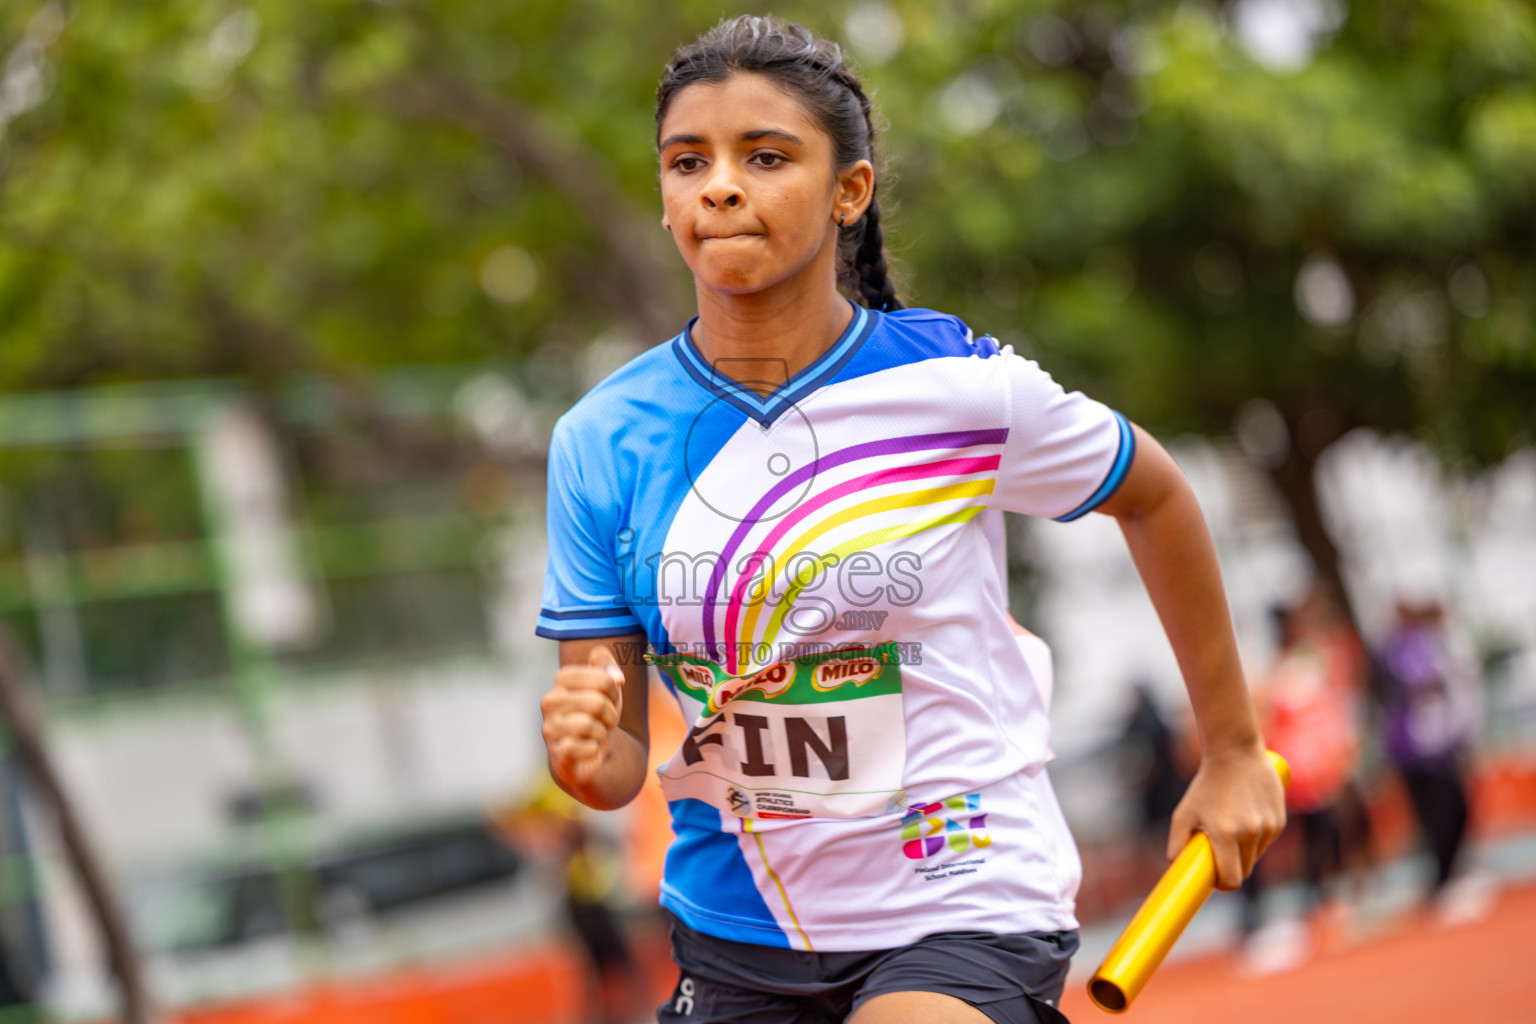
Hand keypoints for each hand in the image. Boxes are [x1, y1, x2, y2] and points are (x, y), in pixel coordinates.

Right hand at [541, 645, 625, 785]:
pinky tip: (588, 749)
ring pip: (589, 725)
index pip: (604, 679)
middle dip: (610, 715)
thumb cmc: (598, 714)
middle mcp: (550, 702)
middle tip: (604, 721)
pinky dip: (596, 749)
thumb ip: (609, 668)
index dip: (613, 692)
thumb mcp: (608, 687)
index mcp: (562, 680)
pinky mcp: (557, 753)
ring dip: (603, 732)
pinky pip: (587, 747)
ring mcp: (550, 728)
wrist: (588, 752)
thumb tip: (617, 677)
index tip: (607, 700)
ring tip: (597, 734)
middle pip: (598, 702)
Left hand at [1167, 743, 1285, 889]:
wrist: (1235, 754)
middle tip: (1218, 854)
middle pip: (1244, 871)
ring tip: (1230, 827)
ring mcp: (1268, 827)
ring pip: (1256, 855)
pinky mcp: (1280, 821)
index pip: (1231, 879)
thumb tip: (1176, 866)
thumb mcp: (1183, 813)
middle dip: (1232, 868)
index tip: (1215, 880)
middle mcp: (1250, 833)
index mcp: (1225, 834)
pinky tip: (1246, 817)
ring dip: (1244, 851)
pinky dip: (1256, 838)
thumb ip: (1177, 843)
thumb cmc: (1205, 786)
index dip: (1223, 884)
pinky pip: (1266, 841)